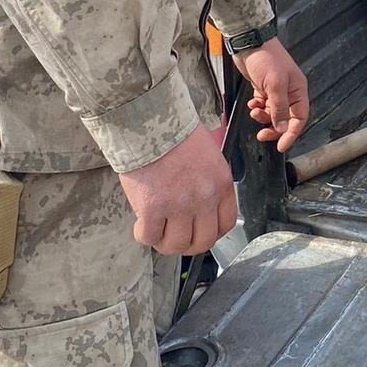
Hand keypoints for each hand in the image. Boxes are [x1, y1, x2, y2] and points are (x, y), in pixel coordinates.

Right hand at [117, 128, 237, 254]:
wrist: (152, 122)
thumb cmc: (177, 135)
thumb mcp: (209, 158)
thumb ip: (209, 184)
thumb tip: (200, 209)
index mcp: (221, 184)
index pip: (225, 225)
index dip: (210, 234)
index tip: (198, 232)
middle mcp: (204, 198)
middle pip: (202, 241)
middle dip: (187, 244)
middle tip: (174, 237)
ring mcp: (179, 206)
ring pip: (176, 245)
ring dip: (164, 243)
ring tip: (156, 231)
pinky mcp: (153, 208)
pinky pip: (149, 237)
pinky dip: (144, 234)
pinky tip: (141, 224)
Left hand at [234, 39, 309, 152]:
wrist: (249, 43)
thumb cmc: (266, 58)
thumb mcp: (275, 84)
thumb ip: (279, 108)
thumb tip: (283, 128)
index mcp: (298, 90)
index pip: (299, 118)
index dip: (291, 134)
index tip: (281, 146)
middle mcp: (289, 92)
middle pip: (286, 119)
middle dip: (274, 128)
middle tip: (262, 135)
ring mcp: (276, 90)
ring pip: (273, 113)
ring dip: (263, 117)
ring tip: (255, 112)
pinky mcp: (264, 88)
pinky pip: (263, 105)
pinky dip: (257, 107)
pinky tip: (253, 103)